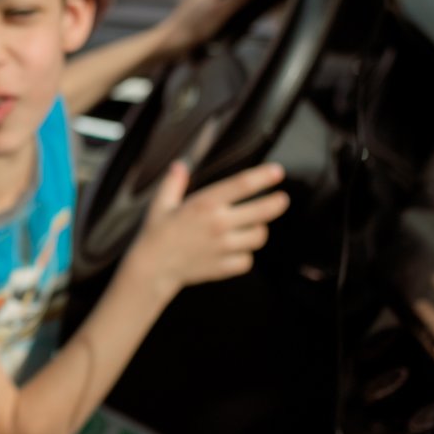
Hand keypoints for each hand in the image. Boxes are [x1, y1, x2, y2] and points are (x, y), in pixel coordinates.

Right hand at [126, 160, 289, 298]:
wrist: (152, 268)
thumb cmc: (156, 233)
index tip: (276, 172)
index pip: (242, 185)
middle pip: (262, 211)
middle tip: (281, 199)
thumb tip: (180, 165)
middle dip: (277, 203)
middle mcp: (217, 224)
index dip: (263, 177)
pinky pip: (247, 260)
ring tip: (255, 226)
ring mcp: (223, 247)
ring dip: (260, 230)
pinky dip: (245, 255)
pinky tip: (238, 249)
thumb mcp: (161, 203)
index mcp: (204, 204)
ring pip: (258, 236)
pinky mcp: (223, 266)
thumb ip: (174, 182)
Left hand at [160, 0, 253, 55]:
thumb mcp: (222, 12)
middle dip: (236, 0)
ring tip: (232, 25)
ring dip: (228, 11)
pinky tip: (219, 30)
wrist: (170, 42)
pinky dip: (219, 18)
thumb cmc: (196, 26)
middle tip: (243, 15)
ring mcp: (197, 0)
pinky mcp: (194, 13)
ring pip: (220, 1)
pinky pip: (212, 11)